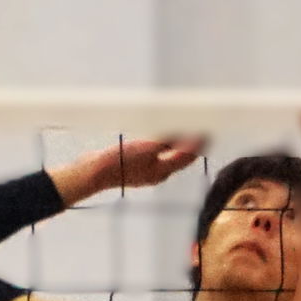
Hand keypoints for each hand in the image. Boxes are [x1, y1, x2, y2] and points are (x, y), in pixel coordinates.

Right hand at [57, 137, 204, 204]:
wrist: (92, 173)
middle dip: (190, 143)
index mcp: (162, 172)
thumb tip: (186, 133)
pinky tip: (160, 136)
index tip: (208, 128)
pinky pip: (155, 153)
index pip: (187, 157)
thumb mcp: (146, 148)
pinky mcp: (134, 165)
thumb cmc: (119, 162)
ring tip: (184, 129)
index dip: (199, 142)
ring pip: (167, 156)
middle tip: (200, 127)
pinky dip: (162, 144)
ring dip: (176, 143)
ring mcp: (145, 171)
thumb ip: (167, 140)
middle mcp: (157, 174)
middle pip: (180, 158)